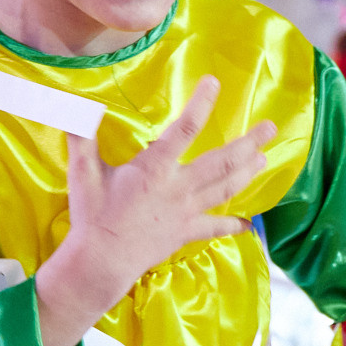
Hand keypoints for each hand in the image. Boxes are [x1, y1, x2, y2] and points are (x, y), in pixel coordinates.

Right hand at [35, 76, 275, 345]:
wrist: (101, 262)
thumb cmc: (93, 215)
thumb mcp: (83, 172)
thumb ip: (82, 137)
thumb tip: (74, 106)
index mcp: (155, 169)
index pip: (184, 129)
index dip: (201, 105)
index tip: (214, 83)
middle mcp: (178, 188)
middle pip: (221, 162)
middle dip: (248, 143)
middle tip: (271, 128)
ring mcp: (186, 212)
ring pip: (225, 189)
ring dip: (248, 173)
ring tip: (265, 158)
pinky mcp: (185, 232)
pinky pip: (214, 228)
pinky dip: (232, 225)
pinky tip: (248, 224)